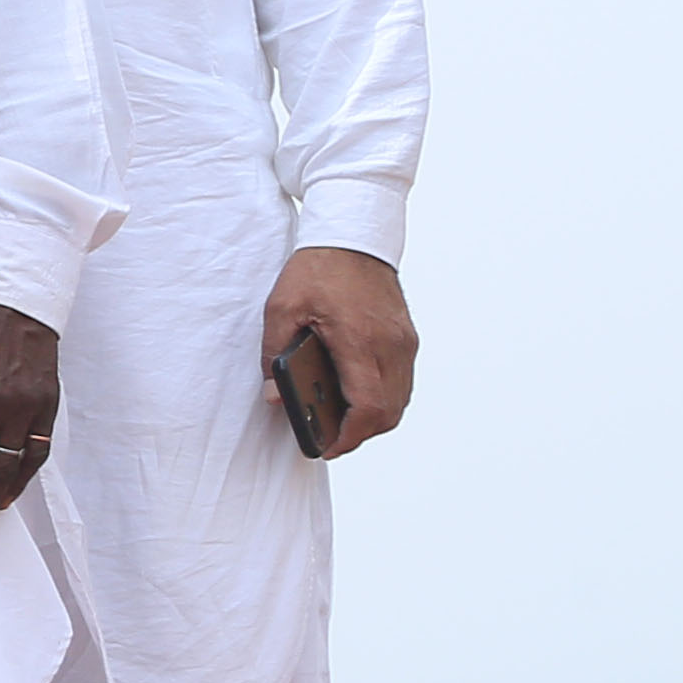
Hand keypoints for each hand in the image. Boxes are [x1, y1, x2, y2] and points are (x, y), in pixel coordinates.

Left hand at [264, 244, 415, 454]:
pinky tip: (354, 396)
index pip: (368, 407)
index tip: (327, 446)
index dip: (349, 436)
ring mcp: (404, 342)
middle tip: (329, 438)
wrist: (354, 237)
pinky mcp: (405, 337)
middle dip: (360, 433)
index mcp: (361, 341)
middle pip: (389, 412)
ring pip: (399, 399)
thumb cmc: (318, 269)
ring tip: (339, 421)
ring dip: (373, 417)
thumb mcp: (281, 310)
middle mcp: (392, 345)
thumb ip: (276, 356)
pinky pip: (401, 380)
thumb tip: (276, 395)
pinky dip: (382, 397)